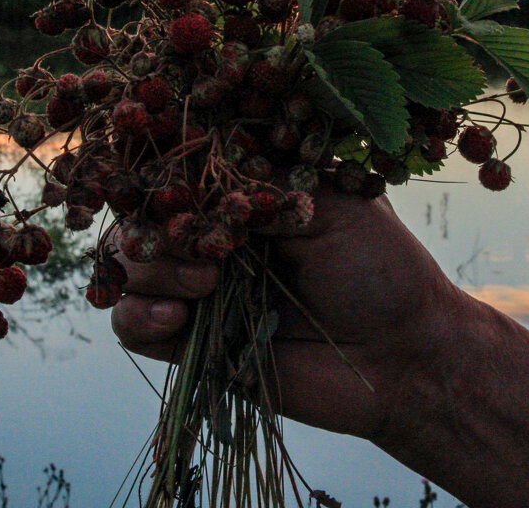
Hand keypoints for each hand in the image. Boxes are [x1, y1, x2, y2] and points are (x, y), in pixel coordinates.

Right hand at [110, 186, 462, 443]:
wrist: (402, 358)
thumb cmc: (382, 271)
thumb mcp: (335, 204)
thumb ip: (265, 185)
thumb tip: (196, 174)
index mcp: (244, 194)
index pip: (180, 170)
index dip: (168, 174)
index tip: (180, 186)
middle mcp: (214, 235)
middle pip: (140, 215)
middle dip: (156, 227)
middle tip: (206, 249)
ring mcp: (197, 288)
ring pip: (126, 267)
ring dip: (149, 269)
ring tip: (203, 284)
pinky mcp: (190, 343)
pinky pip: (130, 325)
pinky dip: (137, 316)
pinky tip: (175, 318)